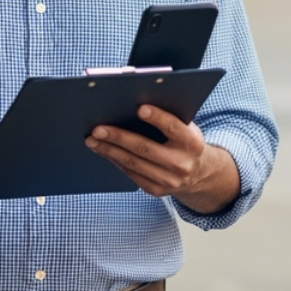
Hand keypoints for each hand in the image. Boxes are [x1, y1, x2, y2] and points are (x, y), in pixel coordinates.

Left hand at [86, 105, 239, 212]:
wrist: (198, 173)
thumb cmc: (184, 141)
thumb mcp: (185, 127)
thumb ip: (168, 116)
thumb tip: (135, 99)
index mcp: (191, 142)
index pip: (172, 127)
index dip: (157, 117)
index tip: (139, 108)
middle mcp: (181, 163)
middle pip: (144, 148)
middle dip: (118, 137)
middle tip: (98, 129)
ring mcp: (168, 180)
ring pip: (133, 163)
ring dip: (109, 150)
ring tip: (92, 140)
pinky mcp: (156, 190)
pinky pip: (131, 174)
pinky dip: (115, 161)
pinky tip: (104, 151)